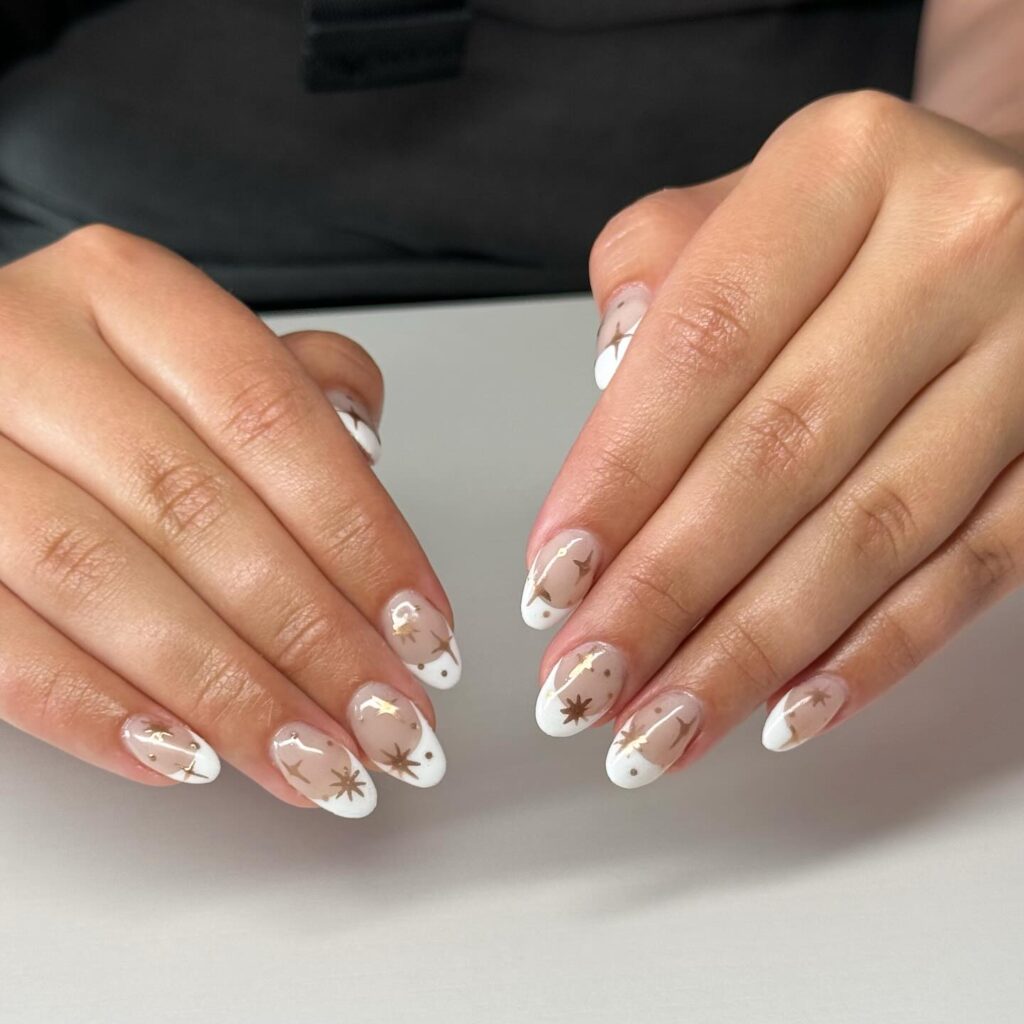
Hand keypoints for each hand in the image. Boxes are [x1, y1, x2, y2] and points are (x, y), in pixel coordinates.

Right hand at [0, 227, 459, 816]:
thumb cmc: (87, 392)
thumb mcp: (185, 361)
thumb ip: (283, 391)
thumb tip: (366, 437)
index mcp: (124, 293)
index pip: (274, 420)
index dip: (363, 538)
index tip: (423, 635)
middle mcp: (27, 348)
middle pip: (198, 510)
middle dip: (311, 637)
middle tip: (387, 726)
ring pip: (101, 580)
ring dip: (225, 693)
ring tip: (313, 763)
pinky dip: (95, 709)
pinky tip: (187, 759)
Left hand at [524, 91, 1023, 786]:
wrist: (1002, 209)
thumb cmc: (847, 222)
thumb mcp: (740, 203)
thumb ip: (655, 278)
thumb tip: (607, 395)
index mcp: (844, 169)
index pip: (700, 349)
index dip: (617, 479)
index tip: (552, 580)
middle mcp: (955, 247)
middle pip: (779, 456)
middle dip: (666, 593)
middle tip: (585, 684)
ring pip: (872, 532)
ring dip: (751, 651)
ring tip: (659, 727)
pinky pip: (972, 569)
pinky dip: (872, 653)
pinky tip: (785, 712)